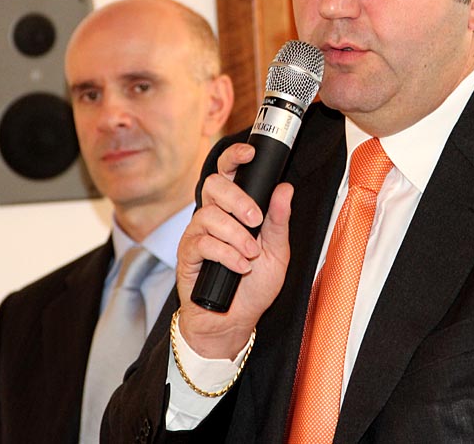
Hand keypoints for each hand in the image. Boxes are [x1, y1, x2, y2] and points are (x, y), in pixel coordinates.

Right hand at [175, 143, 292, 359]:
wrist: (235, 321)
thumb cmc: (254, 287)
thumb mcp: (277, 252)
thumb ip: (279, 221)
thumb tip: (285, 189)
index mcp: (234, 209)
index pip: (228, 173)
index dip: (234, 157)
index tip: (249, 153)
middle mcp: (213, 216)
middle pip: (214, 185)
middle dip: (238, 200)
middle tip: (256, 221)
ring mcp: (198, 234)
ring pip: (209, 215)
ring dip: (236, 236)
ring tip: (250, 256)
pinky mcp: (187, 254)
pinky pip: (203, 243)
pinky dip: (226, 255)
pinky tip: (239, 267)